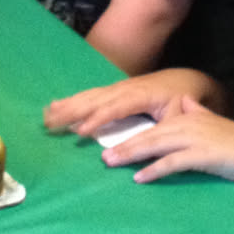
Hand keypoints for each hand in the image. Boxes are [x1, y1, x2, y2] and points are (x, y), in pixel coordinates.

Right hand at [44, 69, 219, 137]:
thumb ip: (161, 134)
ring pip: (88, 96)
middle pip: (94, 100)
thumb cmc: (183, 101)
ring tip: (47, 116)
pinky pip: (90, 95)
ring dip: (67, 106)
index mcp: (140, 95)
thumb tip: (147, 154)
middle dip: (71, 112)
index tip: (81, 131)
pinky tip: (58, 106)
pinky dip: (73, 101)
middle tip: (50, 124)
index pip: (115, 108)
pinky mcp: (114, 90)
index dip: (98, 119)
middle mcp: (124, 89)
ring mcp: (117, 88)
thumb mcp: (178, 120)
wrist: (186, 80)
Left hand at [99, 96, 233, 188]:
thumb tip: (189, 102)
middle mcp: (190, 123)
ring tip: (111, 163)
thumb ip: (200, 112)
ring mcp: (196, 138)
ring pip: (156, 145)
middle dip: (124, 145)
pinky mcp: (202, 155)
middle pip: (150, 134)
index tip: (112, 142)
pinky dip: (154, 170)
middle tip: (102, 156)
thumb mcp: (217, 122)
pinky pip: (172, 163)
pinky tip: (139, 178)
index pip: (155, 126)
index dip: (133, 134)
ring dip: (131, 155)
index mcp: (190, 116)